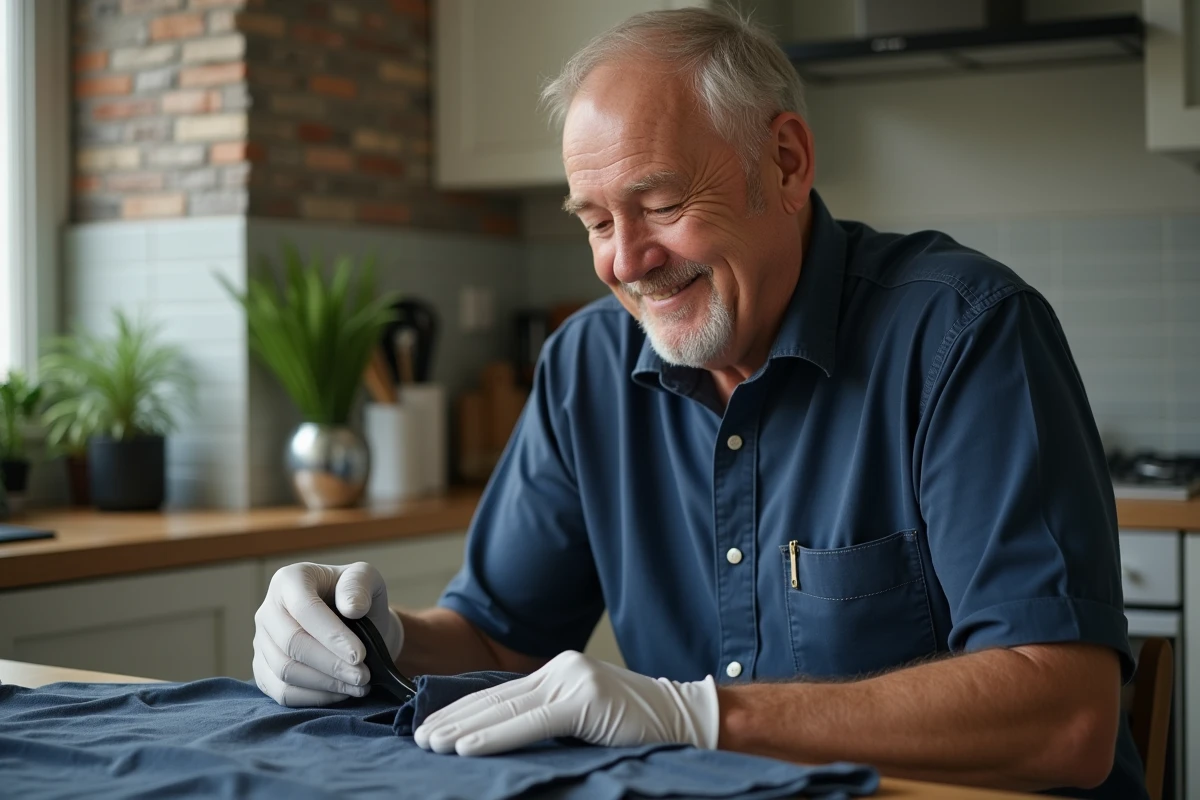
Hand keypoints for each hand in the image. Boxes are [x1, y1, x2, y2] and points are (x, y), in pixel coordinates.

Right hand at [253, 561, 403, 706]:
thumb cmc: (358, 599)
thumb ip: (360, 585)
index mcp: (289, 580)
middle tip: (363, 676)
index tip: (359, 655)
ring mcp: (261, 642)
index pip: (304, 609)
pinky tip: (341, 694)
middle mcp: (268, 610)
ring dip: (325, 683)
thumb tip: (352, 607)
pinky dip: (313, 698)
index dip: (331, 635)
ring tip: (358, 685)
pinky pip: (281, 692)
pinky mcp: (263, 670)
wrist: (354, 624)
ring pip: (285, 671)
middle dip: (331, 664)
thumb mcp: (367, 579)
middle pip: (291, 644)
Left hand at [414, 651, 718, 755]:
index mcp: (560, 672)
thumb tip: (498, 740)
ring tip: (430, 744)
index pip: (500, 693)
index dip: (463, 711)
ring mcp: (574, 680)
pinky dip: (494, 736)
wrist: (689, 720)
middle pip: (496, 698)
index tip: (431, 727)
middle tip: (418, 738)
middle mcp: (563, 669)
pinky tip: (466, 747)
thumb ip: (549, 720)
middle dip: (453, 719)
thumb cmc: (639, 730)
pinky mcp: (586, 700)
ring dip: (463, 729)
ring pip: (506, 708)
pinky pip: (530, 722)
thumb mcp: (586, 720)